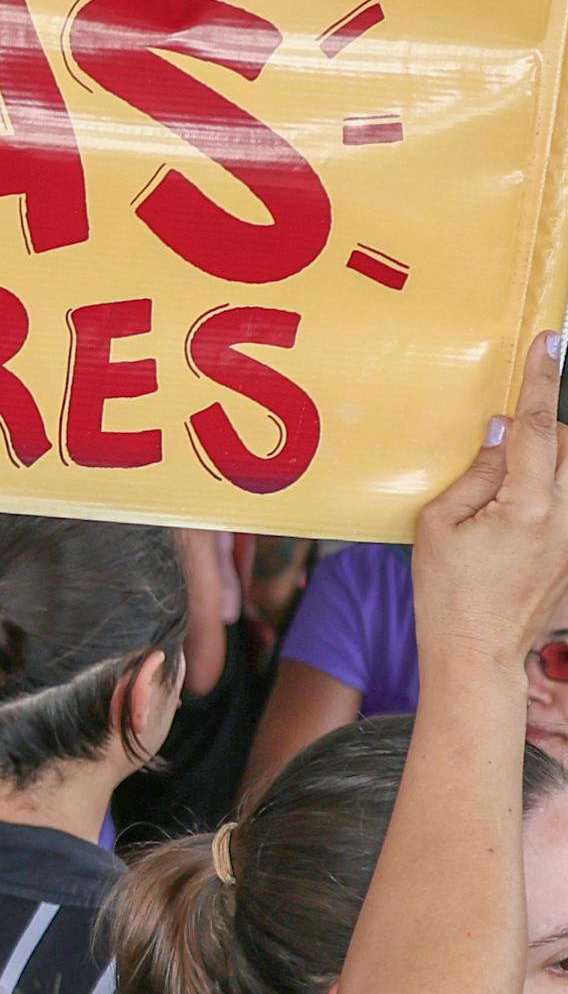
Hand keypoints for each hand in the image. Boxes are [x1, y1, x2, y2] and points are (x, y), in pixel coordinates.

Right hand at [413, 330, 567, 674]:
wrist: (478, 651)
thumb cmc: (448, 592)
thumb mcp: (438, 525)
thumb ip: (476, 473)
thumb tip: (503, 432)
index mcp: (526, 507)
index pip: (535, 428)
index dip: (541, 380)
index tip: (551, 342)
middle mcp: (565, 517)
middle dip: (541, 432)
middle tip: (502, 449)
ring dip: (548, 462)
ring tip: (509, 488)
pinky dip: (549, 490)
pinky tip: (517, 516)